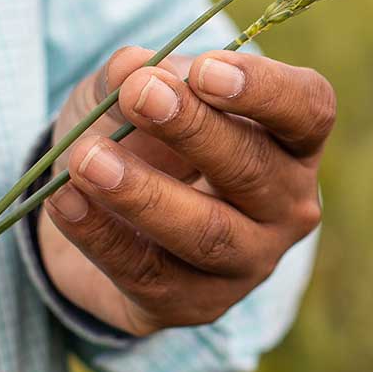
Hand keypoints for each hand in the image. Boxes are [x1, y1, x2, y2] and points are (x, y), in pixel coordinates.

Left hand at [38, 46, 330, 335]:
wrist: (108, 218)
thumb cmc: (145, 138)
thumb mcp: (135, 90)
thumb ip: (133, 74)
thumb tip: (131, 67)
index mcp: (292, 141)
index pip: (308, 110)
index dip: (263, 89)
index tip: (204, 69)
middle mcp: (288, 205)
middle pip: (254, 168)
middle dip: (194, 130)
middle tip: (139, 96)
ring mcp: (248, 262)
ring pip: (206, 233)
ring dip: (143, 194)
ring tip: (87, 160)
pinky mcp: (195, 304)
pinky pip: (149, 273)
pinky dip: (101, 236)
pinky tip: (64, 200)